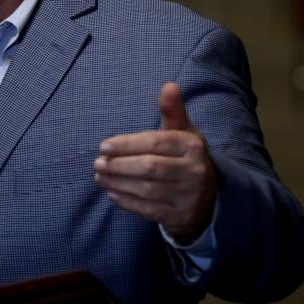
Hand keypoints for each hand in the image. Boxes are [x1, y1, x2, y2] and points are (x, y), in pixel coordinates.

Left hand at [93, 82, 216, 241]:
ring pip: (147, 190)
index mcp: (192, 146)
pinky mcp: (181, 217)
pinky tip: (112, 193)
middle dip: (119, 165)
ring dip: (118, 183)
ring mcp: (189, 197)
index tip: (103, 146)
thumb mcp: (182, 133)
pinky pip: (149, 210)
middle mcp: (194, 171)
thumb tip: (169, 85)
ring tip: (99, 176)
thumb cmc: (184, 157)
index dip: (126, 144)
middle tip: (97, 163)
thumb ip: (172, 111)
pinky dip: (127, 202)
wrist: (206, 198)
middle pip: (149, 167)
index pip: (154, 143)